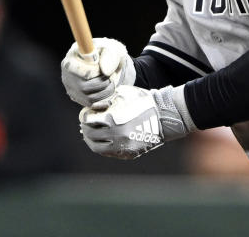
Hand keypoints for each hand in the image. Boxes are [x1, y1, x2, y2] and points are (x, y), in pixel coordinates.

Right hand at [61, 38, 134, 109]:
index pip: (85, 73)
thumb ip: (110, 55)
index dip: (99, 72)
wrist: (107, 62)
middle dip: (104, 82)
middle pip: (86, 87)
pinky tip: (110, 91)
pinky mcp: (79, 99)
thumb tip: (105, 71)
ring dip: (107, 90)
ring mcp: (72, 89)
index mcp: (70, 60)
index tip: (106, 67)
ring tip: (111, 81)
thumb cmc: (107, 53)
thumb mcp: (112, 48)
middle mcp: (67, 76)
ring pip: (90, 98)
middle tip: (111, 75)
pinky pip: (93, 106)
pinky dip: (105, 100)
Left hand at [79, 85, 195, 159]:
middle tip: (84, 124)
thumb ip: (105, 100)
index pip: (88, 122)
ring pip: (98, 148)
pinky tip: (103, 140)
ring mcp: (123, 147)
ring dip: (91, 140)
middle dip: (85, 128)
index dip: (84, 117)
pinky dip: (103, 147)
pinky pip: (110, 153)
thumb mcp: (123, 94)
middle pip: (90, 135)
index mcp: (112, 120)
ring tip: (90, 134)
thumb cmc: (143, 101)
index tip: (85, 114)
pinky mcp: (129, 154)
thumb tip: (92, 108)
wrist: (164, 116)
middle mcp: (115, 136)